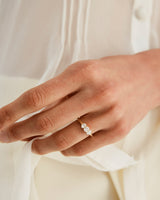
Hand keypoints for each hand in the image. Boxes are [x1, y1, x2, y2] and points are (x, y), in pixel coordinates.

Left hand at [0, 49, 159, 155]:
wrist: (146, 78)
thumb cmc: (113, 71)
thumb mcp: (82, 70)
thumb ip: (59, 91)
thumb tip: (34, 111)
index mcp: (82, 74)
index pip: (37, 97)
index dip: (12, 112)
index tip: (0, 121)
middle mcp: (95, 94)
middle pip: (46, 121)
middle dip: (20, 132)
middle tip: (8, 136)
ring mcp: (108, 115)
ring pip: (63, 140)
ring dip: (41, 145)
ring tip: (33, 145)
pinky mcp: (117, 131)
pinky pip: (83, 148)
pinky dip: (66, 150)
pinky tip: (61, 147)